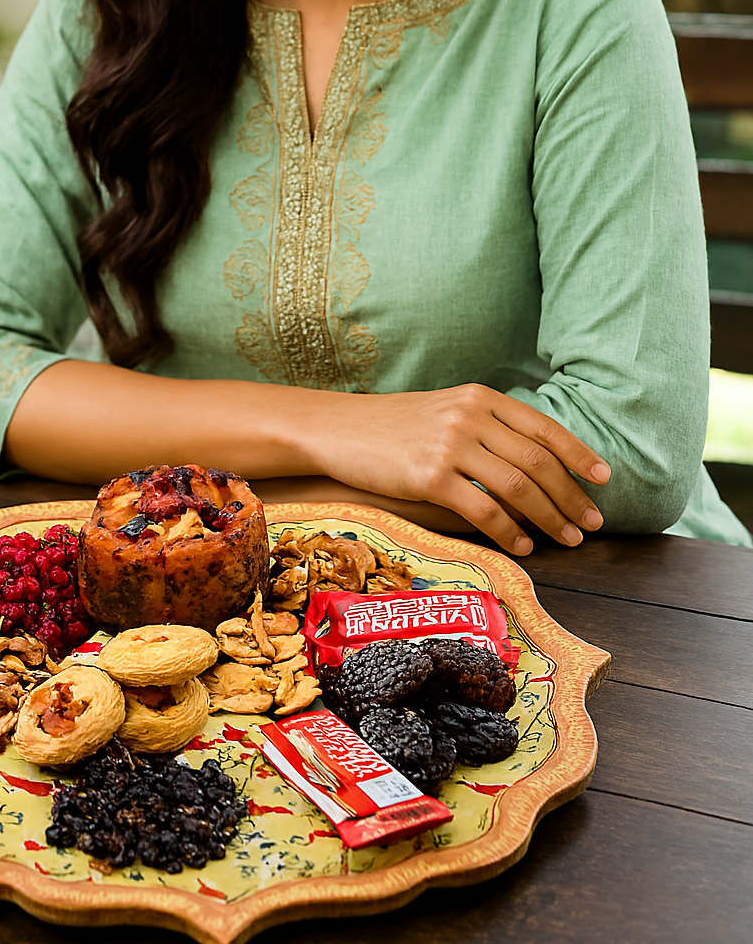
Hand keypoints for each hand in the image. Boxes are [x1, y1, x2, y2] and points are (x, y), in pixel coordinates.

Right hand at [305, 384, 610, 555]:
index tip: (603, 479)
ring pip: (518, 487)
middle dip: (571, 496)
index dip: (579, 454)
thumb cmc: (395, 426)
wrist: (340, 429)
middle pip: (537, 461)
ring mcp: (450, 445)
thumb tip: (537, 463)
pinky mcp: (430, 477)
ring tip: (568, 539)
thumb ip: (488, 427)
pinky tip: (523, 546)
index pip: (543, 427)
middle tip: (592, 523)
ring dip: (550, 518)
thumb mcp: (447, 410)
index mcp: (480, 397)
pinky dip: (510, 532)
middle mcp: (470, 416)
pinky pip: (484, 510)